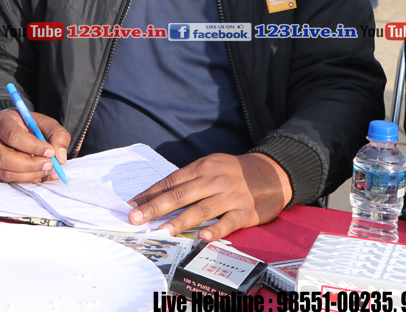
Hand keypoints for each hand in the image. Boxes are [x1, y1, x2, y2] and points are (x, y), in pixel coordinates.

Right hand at [0, 108, 69, 183]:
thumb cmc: (27, 126)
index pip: (13, 136)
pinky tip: (37, 174)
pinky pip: (6, 180)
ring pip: (5, 172)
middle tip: (49, 165)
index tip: (50, 151)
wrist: (10, 130)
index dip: (33, 146)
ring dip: (29, 175)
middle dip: (30, 165)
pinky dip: (25, 180)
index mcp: (1, 121)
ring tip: (46, 170)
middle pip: (5, 158)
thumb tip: (60, 158)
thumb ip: (57, 135)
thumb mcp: (44, 123)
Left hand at [127, 152, 292, 240]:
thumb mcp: (211, 167)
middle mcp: (213, 180)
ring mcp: (229, 196)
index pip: (170, 182)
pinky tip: (202, 237)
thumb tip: (159, 195)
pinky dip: (215, 230)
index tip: (133, 205)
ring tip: (163, 230)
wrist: (272, 172)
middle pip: (180, 195)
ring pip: (201, 209)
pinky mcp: (245, 212)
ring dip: (180, 220)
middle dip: (155, 207)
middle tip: (136, 218)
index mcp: (202, 168)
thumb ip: (188, 180)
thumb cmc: (234, 172)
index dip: (150, 194)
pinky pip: (228, 222)